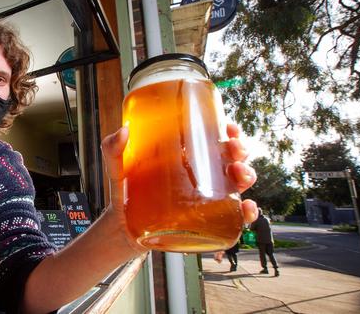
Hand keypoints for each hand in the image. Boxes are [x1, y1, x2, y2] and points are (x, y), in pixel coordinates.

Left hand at [100, 123, 258, 248]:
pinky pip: (233, 217)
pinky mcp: (206, 222)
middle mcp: (200, 176)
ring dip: (246, 176)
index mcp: (185, 157)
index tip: (230, 128)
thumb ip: (113, 150)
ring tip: (240, 176)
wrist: (121, 230)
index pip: (213, 140)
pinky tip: (247, 207)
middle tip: (233, 151)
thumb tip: (122, 131)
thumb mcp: (117, 168)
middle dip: (239, 152)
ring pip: (236, 184)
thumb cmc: (124, 194)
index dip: (228, 132)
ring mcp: (205, 199)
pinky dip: (246, 212)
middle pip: (229, 159)